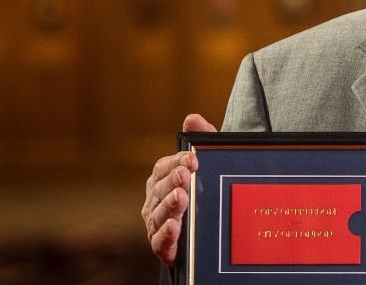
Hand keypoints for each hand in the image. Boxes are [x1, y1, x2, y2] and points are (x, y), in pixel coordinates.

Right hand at [141, 114, 216, 265]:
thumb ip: (202, 140)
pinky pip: (159, 240)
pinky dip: (166, 234)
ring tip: (182, 197)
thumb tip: (192, 118)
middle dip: (172, 182)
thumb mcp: (209, 164)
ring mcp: (156, 223)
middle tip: (186, 176)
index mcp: (162, 180)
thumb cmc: (206, 193)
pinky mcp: (163, 246)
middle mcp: (155, 200)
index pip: (163, 167)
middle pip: (159, 189)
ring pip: (159, 213)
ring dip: (169, 205)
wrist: (211, 232)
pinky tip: (175, 226)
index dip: (176, 162)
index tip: (193, 159)